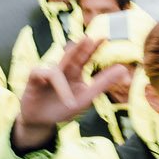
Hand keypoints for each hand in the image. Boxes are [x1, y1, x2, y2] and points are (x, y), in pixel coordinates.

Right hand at [11, 36, 130, 149]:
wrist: (40, 121)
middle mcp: (62, 68)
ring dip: (64, 85)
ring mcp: (47, 71)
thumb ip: (103, 83)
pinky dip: (52, 84)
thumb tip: (124, 69)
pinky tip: (55, 92)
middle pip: (71, 55)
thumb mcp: (85, 98)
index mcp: (75, 72)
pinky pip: (45, 75)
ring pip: (57, 68)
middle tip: (89, 39)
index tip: (105, 37)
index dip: (94, 47)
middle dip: (79, 48)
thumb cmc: (62, 107)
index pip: (85, 57)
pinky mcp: (34, 77)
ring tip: (72, 104)